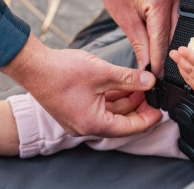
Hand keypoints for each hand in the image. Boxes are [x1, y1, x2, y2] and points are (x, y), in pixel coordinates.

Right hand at [0, 35, 161, 136]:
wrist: (33, 66)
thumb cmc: (61, 71)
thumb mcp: (103, 72)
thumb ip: (129, 79)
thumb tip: (150, 81)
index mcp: (93, 124)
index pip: (130, 128)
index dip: (148, 118)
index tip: (160, 108)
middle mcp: (85, 126)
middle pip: (121, 122)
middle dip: (138, 106)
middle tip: (152, 92)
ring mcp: (78, 119)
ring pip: (110, 113)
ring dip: (126, 100)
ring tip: (140, 84)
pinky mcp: (74, 109)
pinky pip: (99, 107)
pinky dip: (112, 97)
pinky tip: (122, 83)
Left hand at [92, 0, 178, 74]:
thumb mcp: (125, 18)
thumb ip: (139, 43)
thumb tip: (146, 66)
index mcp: (159, 2)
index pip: (161, 40)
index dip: (158, 61)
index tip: (155, 77)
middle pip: (174, 35)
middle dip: (166, 56)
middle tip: (159, 75)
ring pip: (179, 27)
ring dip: (171, 45)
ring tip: (163, 64)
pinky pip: (180, 18)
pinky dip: (173, 32)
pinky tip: (166, 45)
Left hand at [169, 38, 193, 108]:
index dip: (189, 55)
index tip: (181, 49)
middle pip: (193, 70)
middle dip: (181, 60)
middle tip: (174, 53)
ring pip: (190, 79)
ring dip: (182, 68)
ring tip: (177, 59)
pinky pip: (192, 86)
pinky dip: (187, 77)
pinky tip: (184, 70)